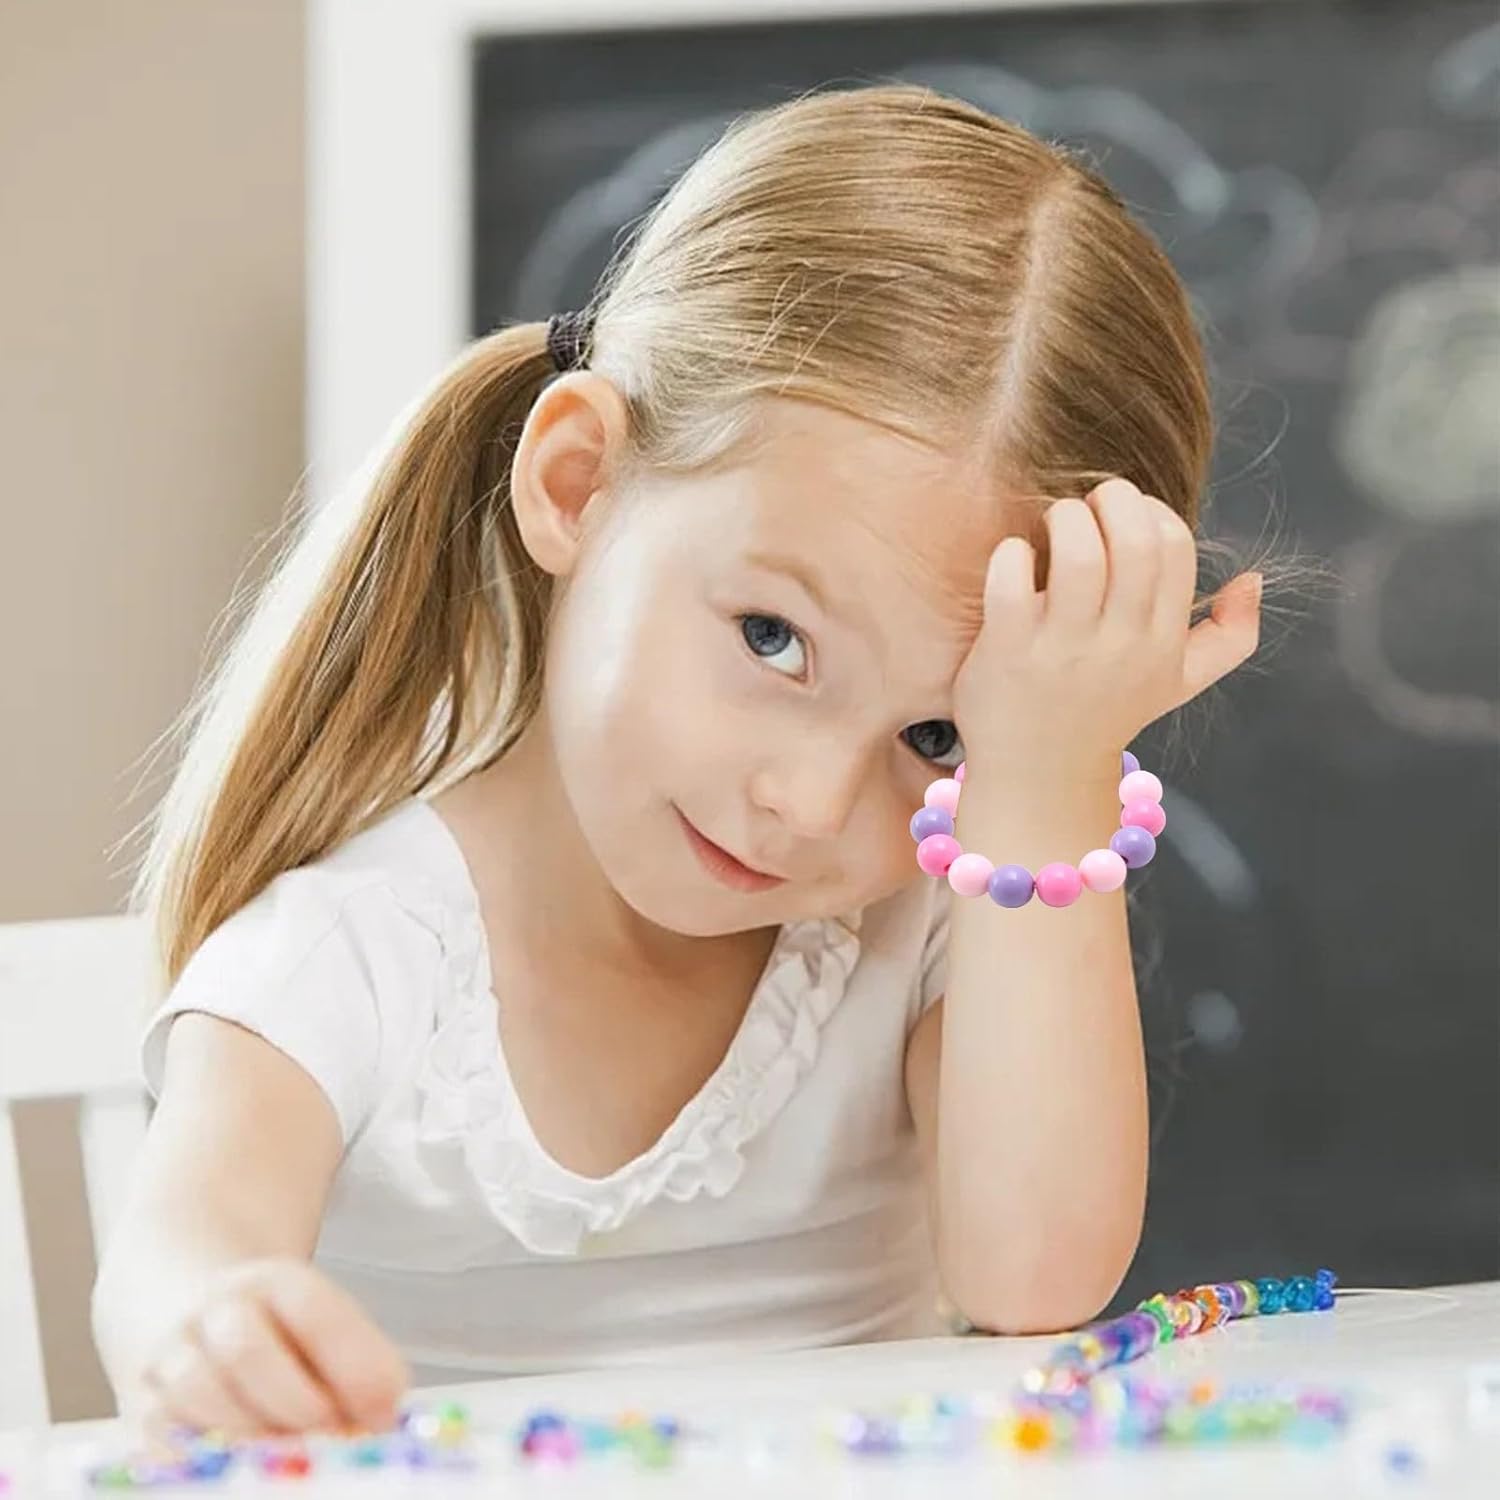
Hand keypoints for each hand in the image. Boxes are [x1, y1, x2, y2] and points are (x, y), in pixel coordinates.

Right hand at [125, 1258, 408, 1442]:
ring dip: (247, 1436)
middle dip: (296, 1403)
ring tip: (288, 1463)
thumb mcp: (325, 1327)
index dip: (351, 1362)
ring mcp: (170, 1355)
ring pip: (196, 1392)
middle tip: (333, 1440)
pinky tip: (239, 1473)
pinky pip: (159, 1437)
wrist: (181, 1309)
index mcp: (276, 1282)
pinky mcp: (139, 1406)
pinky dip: (200, 1459)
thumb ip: (362, 1366)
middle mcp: (217, 1309)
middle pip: (246, 1349)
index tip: (383, 1409)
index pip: (313, 1308)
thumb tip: (383, 1417)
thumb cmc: (276, 1334)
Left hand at [953, 477, 1261, 765]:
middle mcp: (1121, 645)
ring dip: (1065, 519)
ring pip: (1081, 556)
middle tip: (1086, 506)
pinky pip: (1012, 583)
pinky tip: (1013, 559)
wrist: (1039, 780)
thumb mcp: (1177, 683)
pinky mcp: (1009, 653)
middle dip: (1111, 500)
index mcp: (1162, 641)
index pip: (1175, 548)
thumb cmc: (1103, 715)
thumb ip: (1230, 637)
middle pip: (1136, 542)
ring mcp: (1065, 650)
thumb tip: (1253, 581)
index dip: (1149, 512)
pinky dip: (1012, 555)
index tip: (1121, 518)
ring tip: (1052, 525)